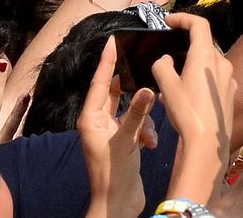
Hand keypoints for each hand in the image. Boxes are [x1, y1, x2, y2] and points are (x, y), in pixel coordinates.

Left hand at [77, 37, 157, 217]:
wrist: (118, 204)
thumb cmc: (114, 174)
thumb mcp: (126, 140)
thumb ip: (138, 113)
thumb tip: (147, 87)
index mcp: (90, 118)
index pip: (99, 82)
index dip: (107, 61)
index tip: (113, 41)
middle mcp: (98, 123)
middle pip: (114, 93)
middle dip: (130, 87)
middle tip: (142, 67)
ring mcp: (110, 133)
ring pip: (131, 110)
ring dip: (144, 118)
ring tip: (149, 134)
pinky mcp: (123, 142)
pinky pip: (138, 125)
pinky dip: (147, 131)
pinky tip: (151, 144)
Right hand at [156, 13, 236, 200]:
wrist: (208, 143)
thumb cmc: (187, 112)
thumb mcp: (166, 86)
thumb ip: (162, 66)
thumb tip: (165, 60)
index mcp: (206, 55)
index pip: (199, 24)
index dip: (184, 18)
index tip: (169, 21)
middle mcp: (222, 62)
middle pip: (203, 44)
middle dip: (184, 47)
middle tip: (167, 57)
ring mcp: (229, 78)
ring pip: (208, 63)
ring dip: (191, 66)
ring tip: (173, 83)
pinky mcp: (231, 92)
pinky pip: (214, 78)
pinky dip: (200, 79)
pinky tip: (186, 96)